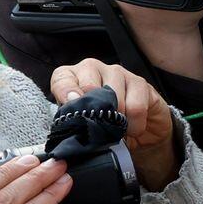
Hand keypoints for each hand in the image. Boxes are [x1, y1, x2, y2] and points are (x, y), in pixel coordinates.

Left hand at [47, 59, 177, 191]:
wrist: (140, 134)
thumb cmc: (105, 126)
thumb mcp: (84, 126)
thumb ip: (75, 120)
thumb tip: (74, 120)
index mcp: (71, 78)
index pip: (61, 80)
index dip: (65, 94)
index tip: (73, 109)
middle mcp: (92, 69)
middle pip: (89, 86)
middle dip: (96, 113)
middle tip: (101, 128)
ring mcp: (117, 73)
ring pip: (114, 97)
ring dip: (117, 121)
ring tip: (118, 129)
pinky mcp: (139, 82)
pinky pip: (136, 107)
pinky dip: (134, 124)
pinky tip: (133, 127)